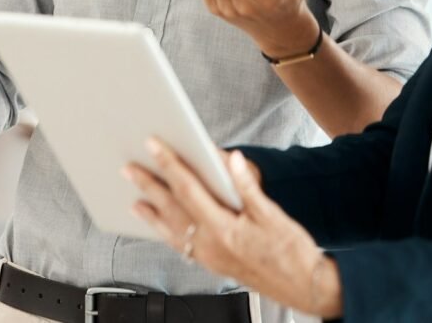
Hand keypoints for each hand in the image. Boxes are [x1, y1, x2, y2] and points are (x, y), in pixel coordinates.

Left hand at [124, 138, 342, 317]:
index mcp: (223, 229)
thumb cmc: (291, 251)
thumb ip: (248, 187)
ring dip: (151, 211)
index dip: (169, 164)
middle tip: (128, 168)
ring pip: (171, 230)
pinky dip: (165, 232)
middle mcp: (209, 245)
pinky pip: (180, 246)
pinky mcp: (211, 264)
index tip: (153, 145)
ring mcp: (208, 257)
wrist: (303, 286)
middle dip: (149, 186)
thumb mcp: (272, 215)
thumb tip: (231, 160)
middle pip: (171, 209)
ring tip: (134, 197)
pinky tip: (159, 225)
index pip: (188, 189)